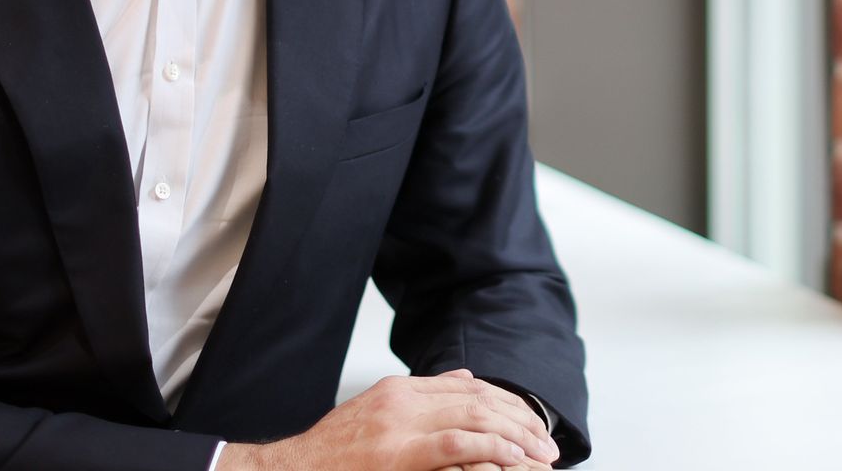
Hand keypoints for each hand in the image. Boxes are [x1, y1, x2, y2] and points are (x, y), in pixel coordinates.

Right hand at [219, 368, 559, 470]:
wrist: (293, 470)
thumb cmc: (333, 453)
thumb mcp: (376, 414)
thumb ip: (422, 398)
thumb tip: (465, 380)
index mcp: (400, 390)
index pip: (470, 386)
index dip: (508, 405)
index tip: (533, 425)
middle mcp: (403, 399)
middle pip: (480, 398)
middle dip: (521, 421)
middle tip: (548, 444)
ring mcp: (400, 424)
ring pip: (477, 416)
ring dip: (518, 436)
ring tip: (542, 455)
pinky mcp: (398, 452)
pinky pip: (458, 443)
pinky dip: (493, 448)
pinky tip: (515, 459)